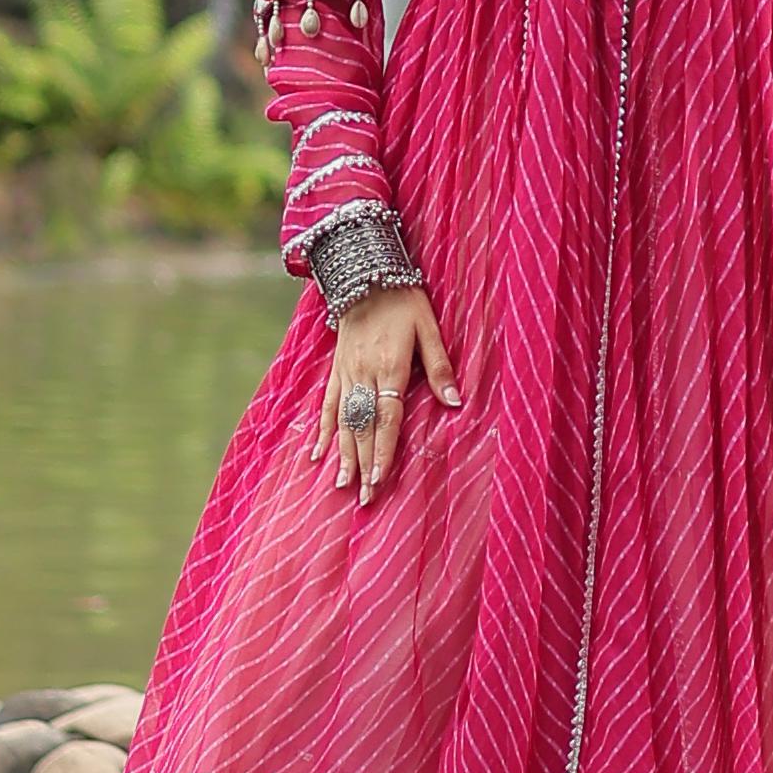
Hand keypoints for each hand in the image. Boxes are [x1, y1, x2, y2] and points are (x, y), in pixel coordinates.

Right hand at [313, 284, 458, 504]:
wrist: (364, 274)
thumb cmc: (403, 301)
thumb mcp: (429, 327)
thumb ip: (439, 366)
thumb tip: (455, 403)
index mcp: (389, 366)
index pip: (386, 418)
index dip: (382, 450)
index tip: (380, 479)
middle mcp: (363, 374)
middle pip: (362, 427)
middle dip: (363, 464)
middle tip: (365, 497)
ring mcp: (346, 373)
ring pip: (342, 421)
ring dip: (343, 455)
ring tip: (343, 485)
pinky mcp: (336, 369)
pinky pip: (327, 404)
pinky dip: (322, 431)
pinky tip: (317, 453)